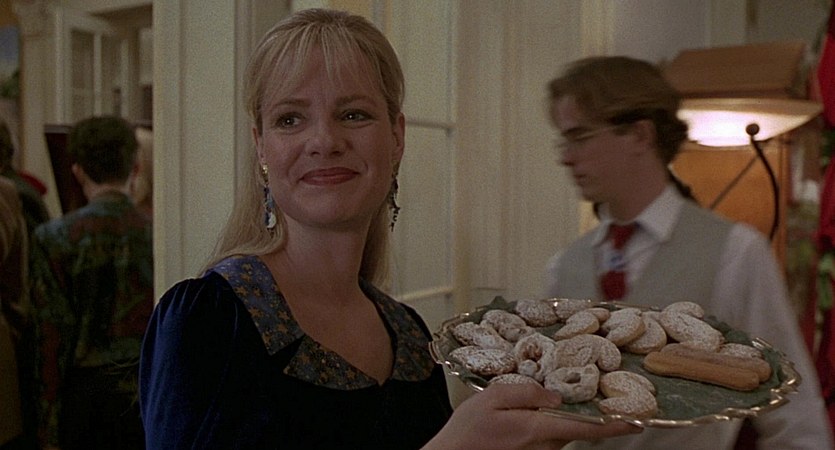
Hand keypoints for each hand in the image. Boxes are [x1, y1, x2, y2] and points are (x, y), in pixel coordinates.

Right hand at [424, 383, 641, 449]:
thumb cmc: (465, 432)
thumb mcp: (489, 400)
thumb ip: (526, 393)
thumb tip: (554, 394)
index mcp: (536, 430)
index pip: (585, 427)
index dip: (614, 424)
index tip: (639, 420)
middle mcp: (542, 446)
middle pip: (576, 426)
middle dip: (587, 411)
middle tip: (600, 391)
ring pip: (562, 430)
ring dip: (567, 416)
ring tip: (565, 395)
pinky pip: (549, 435)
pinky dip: (553, 422)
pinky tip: (542, 408)